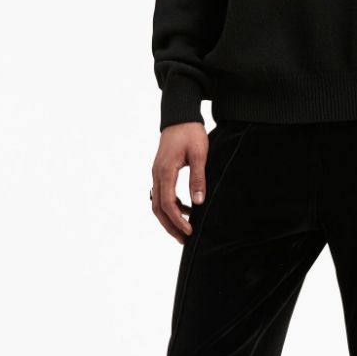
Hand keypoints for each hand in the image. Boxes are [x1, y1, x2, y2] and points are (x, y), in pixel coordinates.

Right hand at [151, 122, 208, 242]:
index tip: (189, 232)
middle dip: (170, 226)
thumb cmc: (190, 132)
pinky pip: (162, 194)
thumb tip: (198, 202)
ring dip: (169, 218)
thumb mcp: (199, 154)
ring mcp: (157, 173)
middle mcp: (157, 175)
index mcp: (165, 172)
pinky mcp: (161, 171)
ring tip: (185, 230)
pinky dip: (171, 206)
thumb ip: (198, 178)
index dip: (177, 221)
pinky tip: (186, 209)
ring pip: (158, 203)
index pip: (168, 204)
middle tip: (185, 240)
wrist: (179, 116)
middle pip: (158, 208)